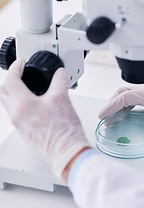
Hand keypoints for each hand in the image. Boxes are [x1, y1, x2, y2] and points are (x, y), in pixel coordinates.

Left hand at [0, 59, 89, 179]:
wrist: (66, 151)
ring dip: (15, 94)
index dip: (16, 68)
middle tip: (20, 74)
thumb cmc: (63, 130)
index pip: (10, 80)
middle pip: (3, 92)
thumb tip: (59, 74)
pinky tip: (36, 105)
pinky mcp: (25, 132)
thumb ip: (59, 82)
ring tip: (30, 89)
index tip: (21, 63)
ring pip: (9, 104)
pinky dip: (22, 105)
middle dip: (10, 81)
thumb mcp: (63, 99)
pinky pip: (17, 115)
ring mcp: (19, 125)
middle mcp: (16, 115)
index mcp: (22, 104)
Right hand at [99, 85, 143, 145]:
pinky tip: (130, 118)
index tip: (102, 115)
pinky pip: (138, 102)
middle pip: (124, 93)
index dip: (111, 105)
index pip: (125, 96)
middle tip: (104, 118)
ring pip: (130, 97)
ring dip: (119, 106)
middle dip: (111, 104)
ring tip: (113, 119)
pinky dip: (129, 108)